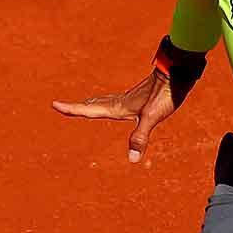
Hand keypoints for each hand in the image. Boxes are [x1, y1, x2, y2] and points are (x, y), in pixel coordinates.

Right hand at [52, 69, 187, 162]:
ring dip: (91, 103)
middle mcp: (120, 102)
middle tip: (61, 106)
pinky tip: (117, 105)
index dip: (72, 109)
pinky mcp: (139, 97)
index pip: (89, 109)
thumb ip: (140, 137)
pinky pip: (116, 100)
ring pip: (104, 101)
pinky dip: (108, 102)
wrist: (177, 73)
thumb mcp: (152, 118)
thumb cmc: (164, 94)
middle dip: (77, 106)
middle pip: (92, 104)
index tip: (55, 104)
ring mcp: (129, 99)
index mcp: (118, 107)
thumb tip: (133, 159)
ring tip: (83, 105)